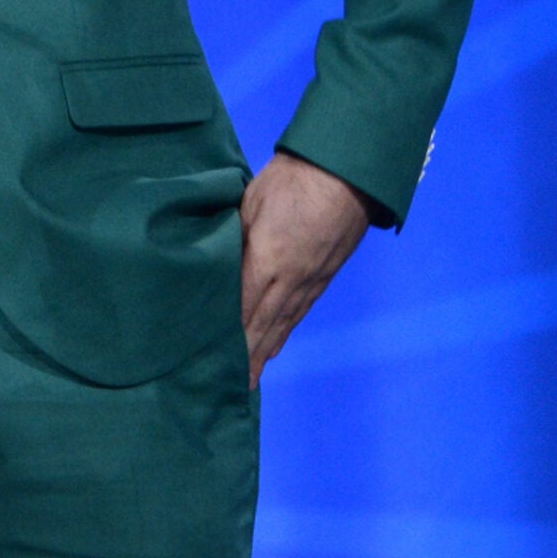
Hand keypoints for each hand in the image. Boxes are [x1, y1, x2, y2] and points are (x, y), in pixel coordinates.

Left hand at [239, 151, 377, 385]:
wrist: (345, 171)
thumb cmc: (290, 180)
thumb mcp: (248, 205)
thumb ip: (233, 240)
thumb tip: (217, 267)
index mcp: (268, 261)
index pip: (242, 309)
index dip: (229, 338)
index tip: (211, 360)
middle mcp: (292, 280)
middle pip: (264, 326)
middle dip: (246, 357)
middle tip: (229, 385)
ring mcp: (312, 280)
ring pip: (284, 324)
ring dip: (266, 351)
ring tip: (249, 376)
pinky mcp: (324, 276)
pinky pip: (300, 312)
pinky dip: (285, 332)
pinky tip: (276, 343)